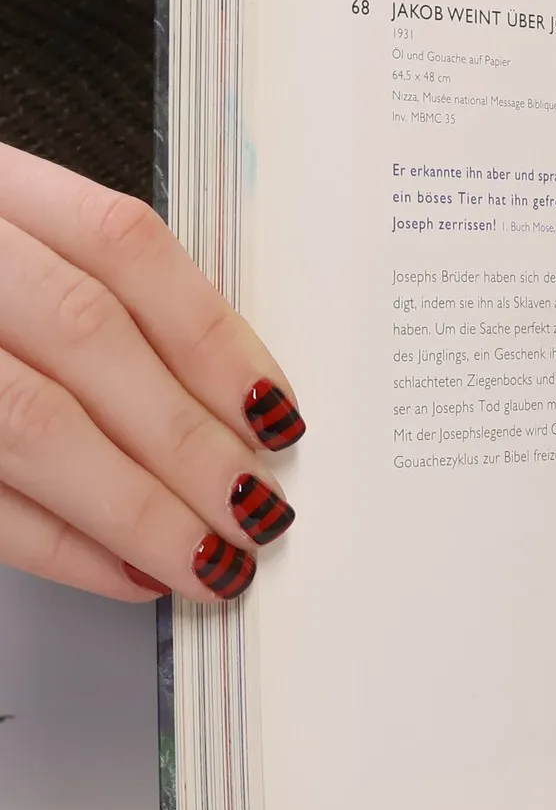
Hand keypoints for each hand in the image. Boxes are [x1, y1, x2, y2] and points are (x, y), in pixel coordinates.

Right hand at [0, 144, 303, 602]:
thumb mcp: (12, 239)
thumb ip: (94, 294)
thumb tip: (230, 401)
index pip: (124, 247)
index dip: (212, 335)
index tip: (276, 412)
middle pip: (86, 338)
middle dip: (187, 437)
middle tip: (258, 508)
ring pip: (29, 419)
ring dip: (133, 504)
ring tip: (209, 557)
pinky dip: (53, 540)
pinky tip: (121, 570)